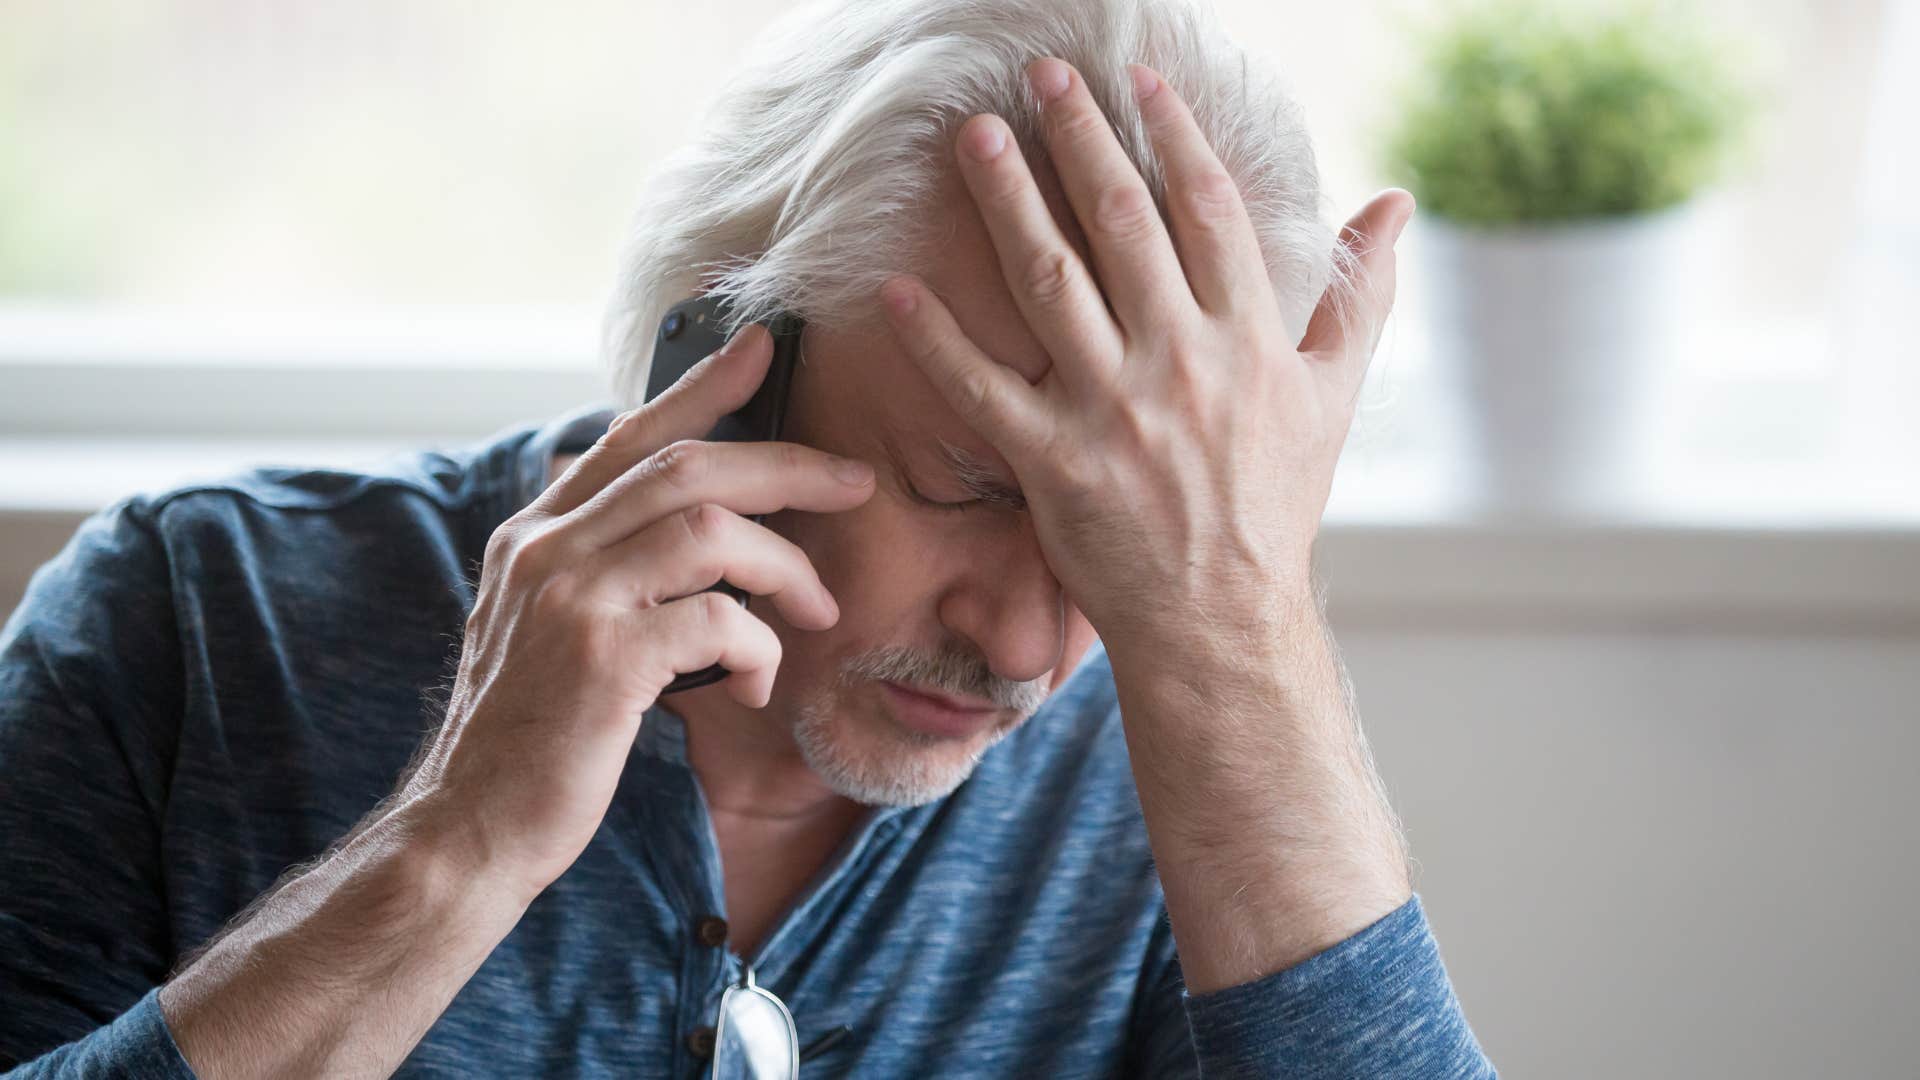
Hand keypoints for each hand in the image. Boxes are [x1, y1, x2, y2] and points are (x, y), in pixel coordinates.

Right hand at [402, 322, 875, 896]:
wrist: (472, 828)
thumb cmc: (532, 738)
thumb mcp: (550, 632)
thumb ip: (603, 572)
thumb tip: (693, 533)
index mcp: (536, 536)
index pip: (630, 436)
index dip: (701, 386)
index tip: (762, 347)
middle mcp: (546, 550)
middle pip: (688, 466)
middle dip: (787, 465)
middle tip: (856, 482)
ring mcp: (570, 598)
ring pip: (711, 528)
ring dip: (787, 565)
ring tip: (818, 610)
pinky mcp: (603, 658)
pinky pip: (718, 620)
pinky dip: (759, 648)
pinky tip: (756, 687)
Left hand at [877, 57, 1410, 648]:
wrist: (1223, 619)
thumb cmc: (1276, 504)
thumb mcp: (1335, 397)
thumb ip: (1361, 294)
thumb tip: (1394, 205)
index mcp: (1249, 339)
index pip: (1205, 210)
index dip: (1170, 135)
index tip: (1137, 80)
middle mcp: (1181, 363)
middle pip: (1119, 225)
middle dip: (1077, 139)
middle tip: (1038, 76)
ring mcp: (1113, 412)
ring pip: (1049, 283)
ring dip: (1007, 202)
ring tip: (975, 138)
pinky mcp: (1053, 464)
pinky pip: (983, 390)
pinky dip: (939, 339)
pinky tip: (900, 287)